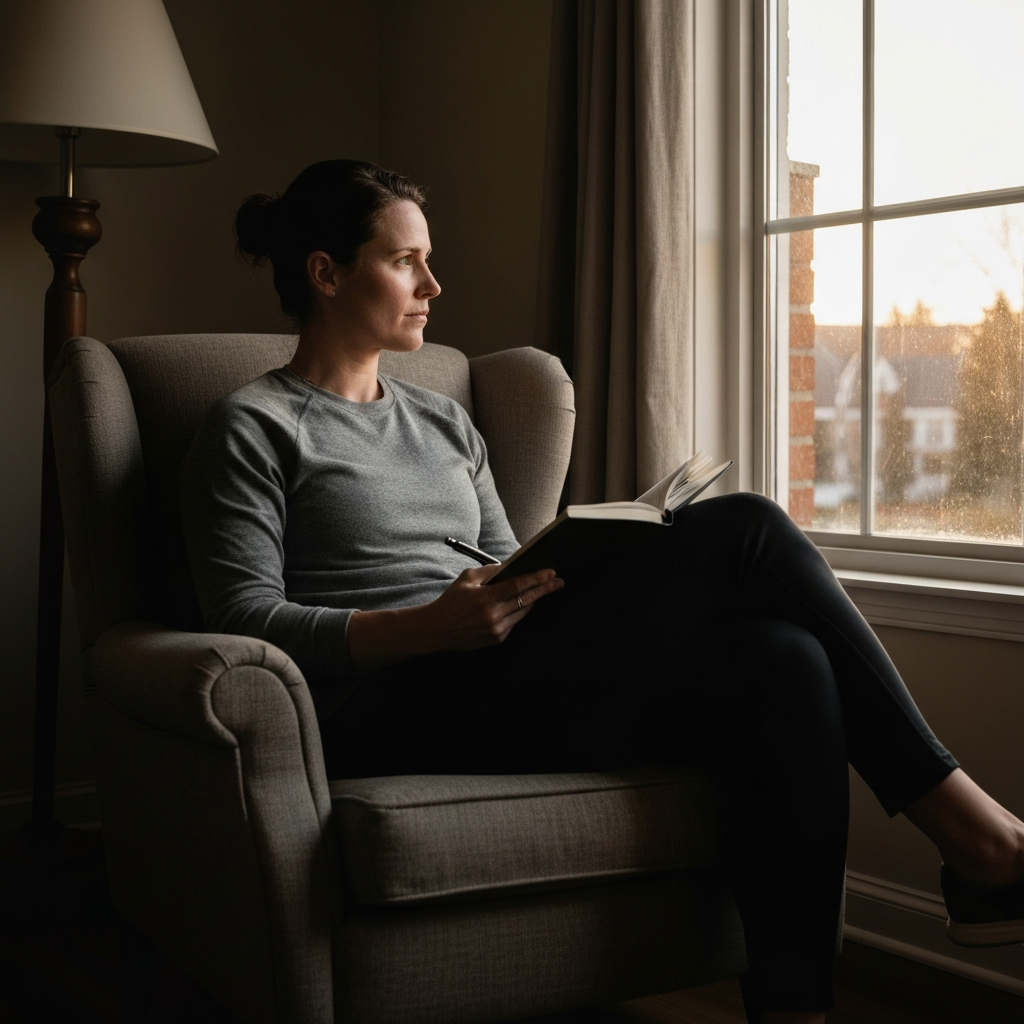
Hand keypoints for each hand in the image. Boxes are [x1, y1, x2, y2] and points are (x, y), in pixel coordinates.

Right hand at [422, 564, 563, 650]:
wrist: (437, 629)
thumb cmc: (451, 602)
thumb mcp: (467, 579)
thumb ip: (489, 571)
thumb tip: (508, 566)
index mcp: (486, 598)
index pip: (518, 586)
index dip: (537, 579)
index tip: (550, 573)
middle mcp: (493, 615)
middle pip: (526, 600)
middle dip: (544, 589)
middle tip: (558, 582)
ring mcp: (496, 629)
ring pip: (523, 612)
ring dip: (533, 600)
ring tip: (541, 591)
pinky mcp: (497, 639)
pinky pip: (514, 623)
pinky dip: (518, 612)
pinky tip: (517, 605)